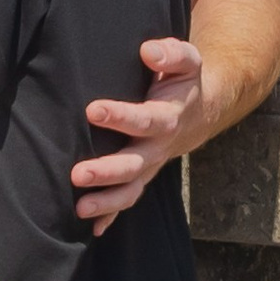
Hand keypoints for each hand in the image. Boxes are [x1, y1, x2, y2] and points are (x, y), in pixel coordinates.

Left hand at [72, 37, 207, 230]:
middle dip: (106, 171)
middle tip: (77, 174)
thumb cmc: (184, 81)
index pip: (143, 120)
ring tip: (79, 208)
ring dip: (106, 202)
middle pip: (134, 165)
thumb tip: (149, 51)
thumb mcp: (187, 61)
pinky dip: (112, 216)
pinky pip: (129, 199)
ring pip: (131, 190)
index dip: (119, 116)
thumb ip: (171, 53)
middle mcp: (159, 147)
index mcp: (168, 118)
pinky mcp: (144, 174)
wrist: (202, 110)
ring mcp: (151, 165)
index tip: (92, 110)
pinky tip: (92, 229)